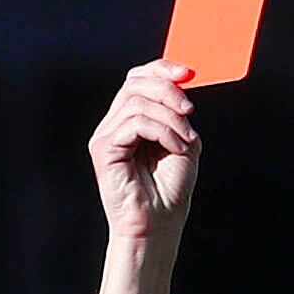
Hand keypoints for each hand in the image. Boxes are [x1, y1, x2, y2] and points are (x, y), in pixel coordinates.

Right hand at [89, 61, 201, 262]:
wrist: (159, 225)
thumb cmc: (170, 191)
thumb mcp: (184, 142)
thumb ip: (179, 114)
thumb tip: (182, 85)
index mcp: (132, 119)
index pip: (139, 78)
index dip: (162, 69)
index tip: (189, 73)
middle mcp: (115, 123)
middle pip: (135, 82)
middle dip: (168, 89)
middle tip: (189, 111)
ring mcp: (106, 135)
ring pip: (137, 101)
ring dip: (170, 117)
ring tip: (185, 140)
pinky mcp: (103, 148)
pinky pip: (135, 122)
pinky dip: (162, 131)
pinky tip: (175, 147)